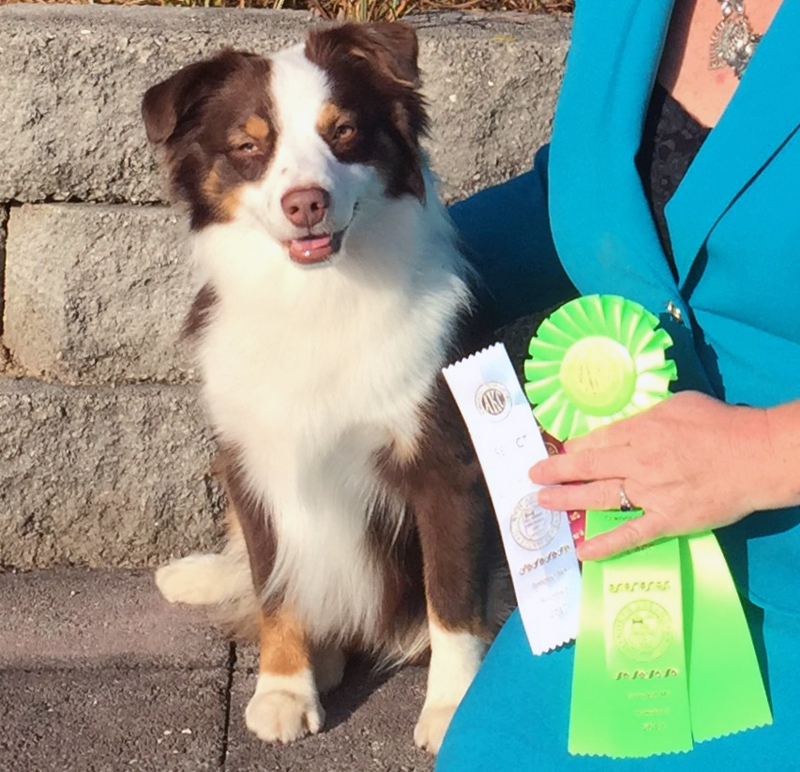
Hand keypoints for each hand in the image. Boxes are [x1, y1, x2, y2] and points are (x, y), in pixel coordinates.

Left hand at [529, 391, 768, 560]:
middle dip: (555, 470)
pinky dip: (605, 544)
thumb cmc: (720, 425)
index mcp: (640, 430)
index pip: (595, 440)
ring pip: (599, 496)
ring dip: (566, 499)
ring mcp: (650, 492)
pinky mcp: (666, 519)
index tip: (558, 451)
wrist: (756, 456)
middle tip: (533, 474)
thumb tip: (623, 423)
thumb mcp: (677, 405)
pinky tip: (583, 551)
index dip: (572, 447)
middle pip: (587, 466)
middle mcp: (638, 461)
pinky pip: (630, 533)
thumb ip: (645, 416)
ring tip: (542, 501)